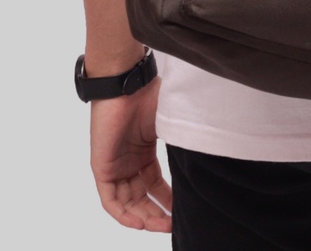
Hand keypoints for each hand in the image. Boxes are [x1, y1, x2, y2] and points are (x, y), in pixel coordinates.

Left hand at [89, 77, 172, 230]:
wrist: (127, 84)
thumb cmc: (149, 95)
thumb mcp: (171, 122)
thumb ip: (183, 138)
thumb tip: (208, 145)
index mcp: (144, 150)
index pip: (154, 183)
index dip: (167, 199)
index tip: (181, 211)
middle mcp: (129, 161)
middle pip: (141, 197)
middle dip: (157, 213)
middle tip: (173, 224)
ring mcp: (115, 165)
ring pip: (127, 202)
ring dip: (143, 217)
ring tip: (162, 226)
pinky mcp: (102, 168)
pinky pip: (110, 200)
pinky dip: (123, 215)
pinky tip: (140, 223)